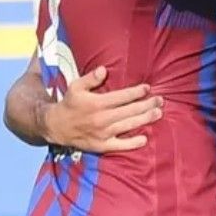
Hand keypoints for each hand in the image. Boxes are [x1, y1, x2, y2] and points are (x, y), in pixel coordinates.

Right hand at [41, 66, 162, 152]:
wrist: (56, 127)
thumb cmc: (69, 104)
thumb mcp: (75, 87)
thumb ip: (90, 78)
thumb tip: (104, 70)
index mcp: (96, 103)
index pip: (121, 97)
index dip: (136, 92)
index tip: (147, 88)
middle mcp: (102, 119)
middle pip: (130, 111)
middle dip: (147, 105)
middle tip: (160, 100)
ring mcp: (103, 133)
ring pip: (128, 125)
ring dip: (145, 119)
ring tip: (158, 113)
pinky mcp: (102, 145)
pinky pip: (120, 146)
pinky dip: (133, 143)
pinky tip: (144, 139)